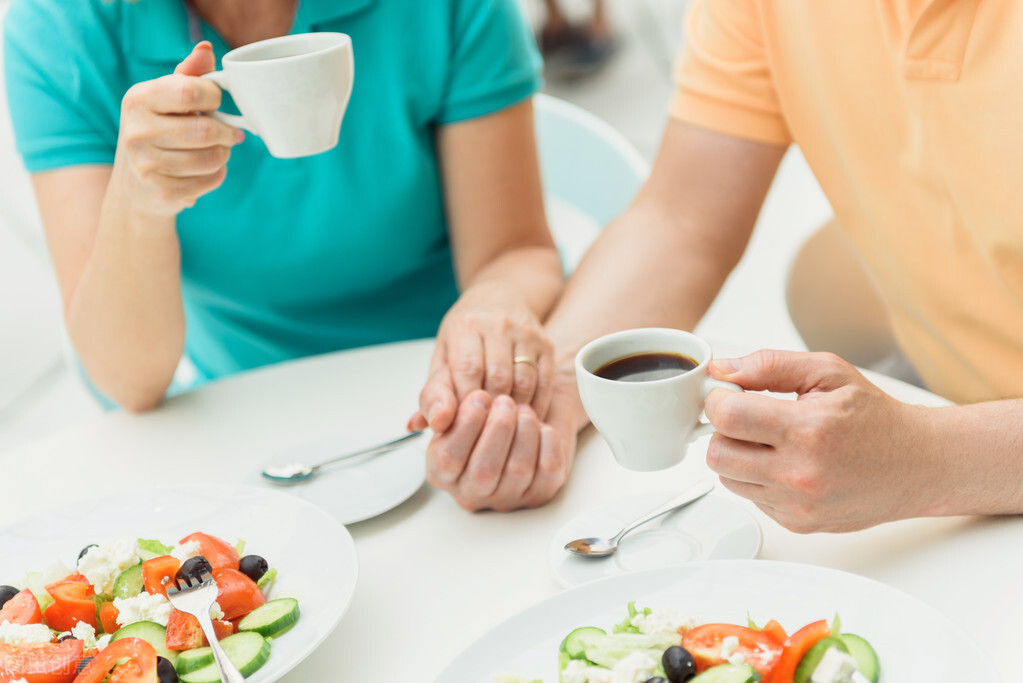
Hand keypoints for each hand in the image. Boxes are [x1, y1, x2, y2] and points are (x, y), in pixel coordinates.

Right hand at [113, 42, 241, 215]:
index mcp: (138, 99)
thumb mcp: (165, 100)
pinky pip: (211, 179)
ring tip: (217, 151)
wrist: (135, 188)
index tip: (216, 103)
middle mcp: (137, 131)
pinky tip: (205, 171)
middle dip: (227, 132)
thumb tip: (206, 49)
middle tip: (230, 134)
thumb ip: (189, 76)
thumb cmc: (158, 133)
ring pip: (212, 157)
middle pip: (206, 129)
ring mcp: (146, 164)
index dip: (214, 97)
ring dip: (224, 154)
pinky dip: (217, 174)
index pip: (191, 91)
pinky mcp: (162, 192)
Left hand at [410, 290, 553, 434]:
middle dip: (489, 411)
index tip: (460, 425)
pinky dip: (534, 407)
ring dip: (513, 413)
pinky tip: (522, 420)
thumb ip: (432, 393)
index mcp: (466, 325)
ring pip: (524, 383)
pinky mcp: (546, 345)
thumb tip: (416, 426)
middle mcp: (499, 324)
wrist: (500, 298)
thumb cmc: (466, 335)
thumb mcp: (443, 357)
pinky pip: (544, 383)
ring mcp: (526, 334)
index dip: (465, 403)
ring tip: (501, 429)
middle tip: (481, 433)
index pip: (468, 370)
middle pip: (498, 379)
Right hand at [422, 371, 581, 511]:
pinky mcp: (539, 494)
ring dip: (525, 431)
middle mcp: (471, 492)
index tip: (480, 396)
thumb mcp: (450, 393)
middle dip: (499, 428)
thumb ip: (435, 399)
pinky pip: (549, 471)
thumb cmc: (481, 404)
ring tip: (523, 410)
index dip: (466, 425)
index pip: (448, 459)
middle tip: (505, 401)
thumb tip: (439, 417)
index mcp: (441, 472)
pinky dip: (548, 441)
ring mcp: (506, 498)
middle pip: (483, 472)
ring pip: (518, 470)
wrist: (518, 404)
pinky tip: (540, 426)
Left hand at [703, 350, 932, 532]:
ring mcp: (798, 505)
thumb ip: (769, 366)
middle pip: (717, 453)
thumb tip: (722, 368)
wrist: (919, 465)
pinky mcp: (798, 524)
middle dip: (723, 431)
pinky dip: (758, 480)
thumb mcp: (828, 372)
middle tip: (747, 418)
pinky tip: (787, 465)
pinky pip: (751, 498)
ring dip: (738, 457)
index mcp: (807, 429)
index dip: (719, 400)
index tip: (729, 394)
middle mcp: (800, 474)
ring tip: (772, 442)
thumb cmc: (876, 418)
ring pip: (727, 479)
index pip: (727, 417)